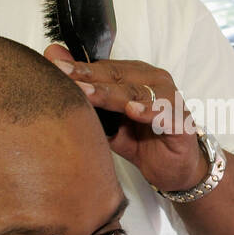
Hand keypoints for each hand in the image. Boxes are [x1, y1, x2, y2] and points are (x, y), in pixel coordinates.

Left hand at [44, 44, 208, 191]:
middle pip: (117, 76)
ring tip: (87, 93)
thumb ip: (87, 96)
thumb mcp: (108, 120)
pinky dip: (147, 112)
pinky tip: (132, 110)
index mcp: (136, 76)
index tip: (53, 66)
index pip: (103, 67)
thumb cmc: (143, 141)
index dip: (78, 67)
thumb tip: (54, 64)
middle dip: (87, 76)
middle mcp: (154, 82)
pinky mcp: (180, 122)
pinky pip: (163, 115)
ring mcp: (170, 100)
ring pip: (135, 93)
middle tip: (63, 75)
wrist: (174, 170)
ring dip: (110, 94)